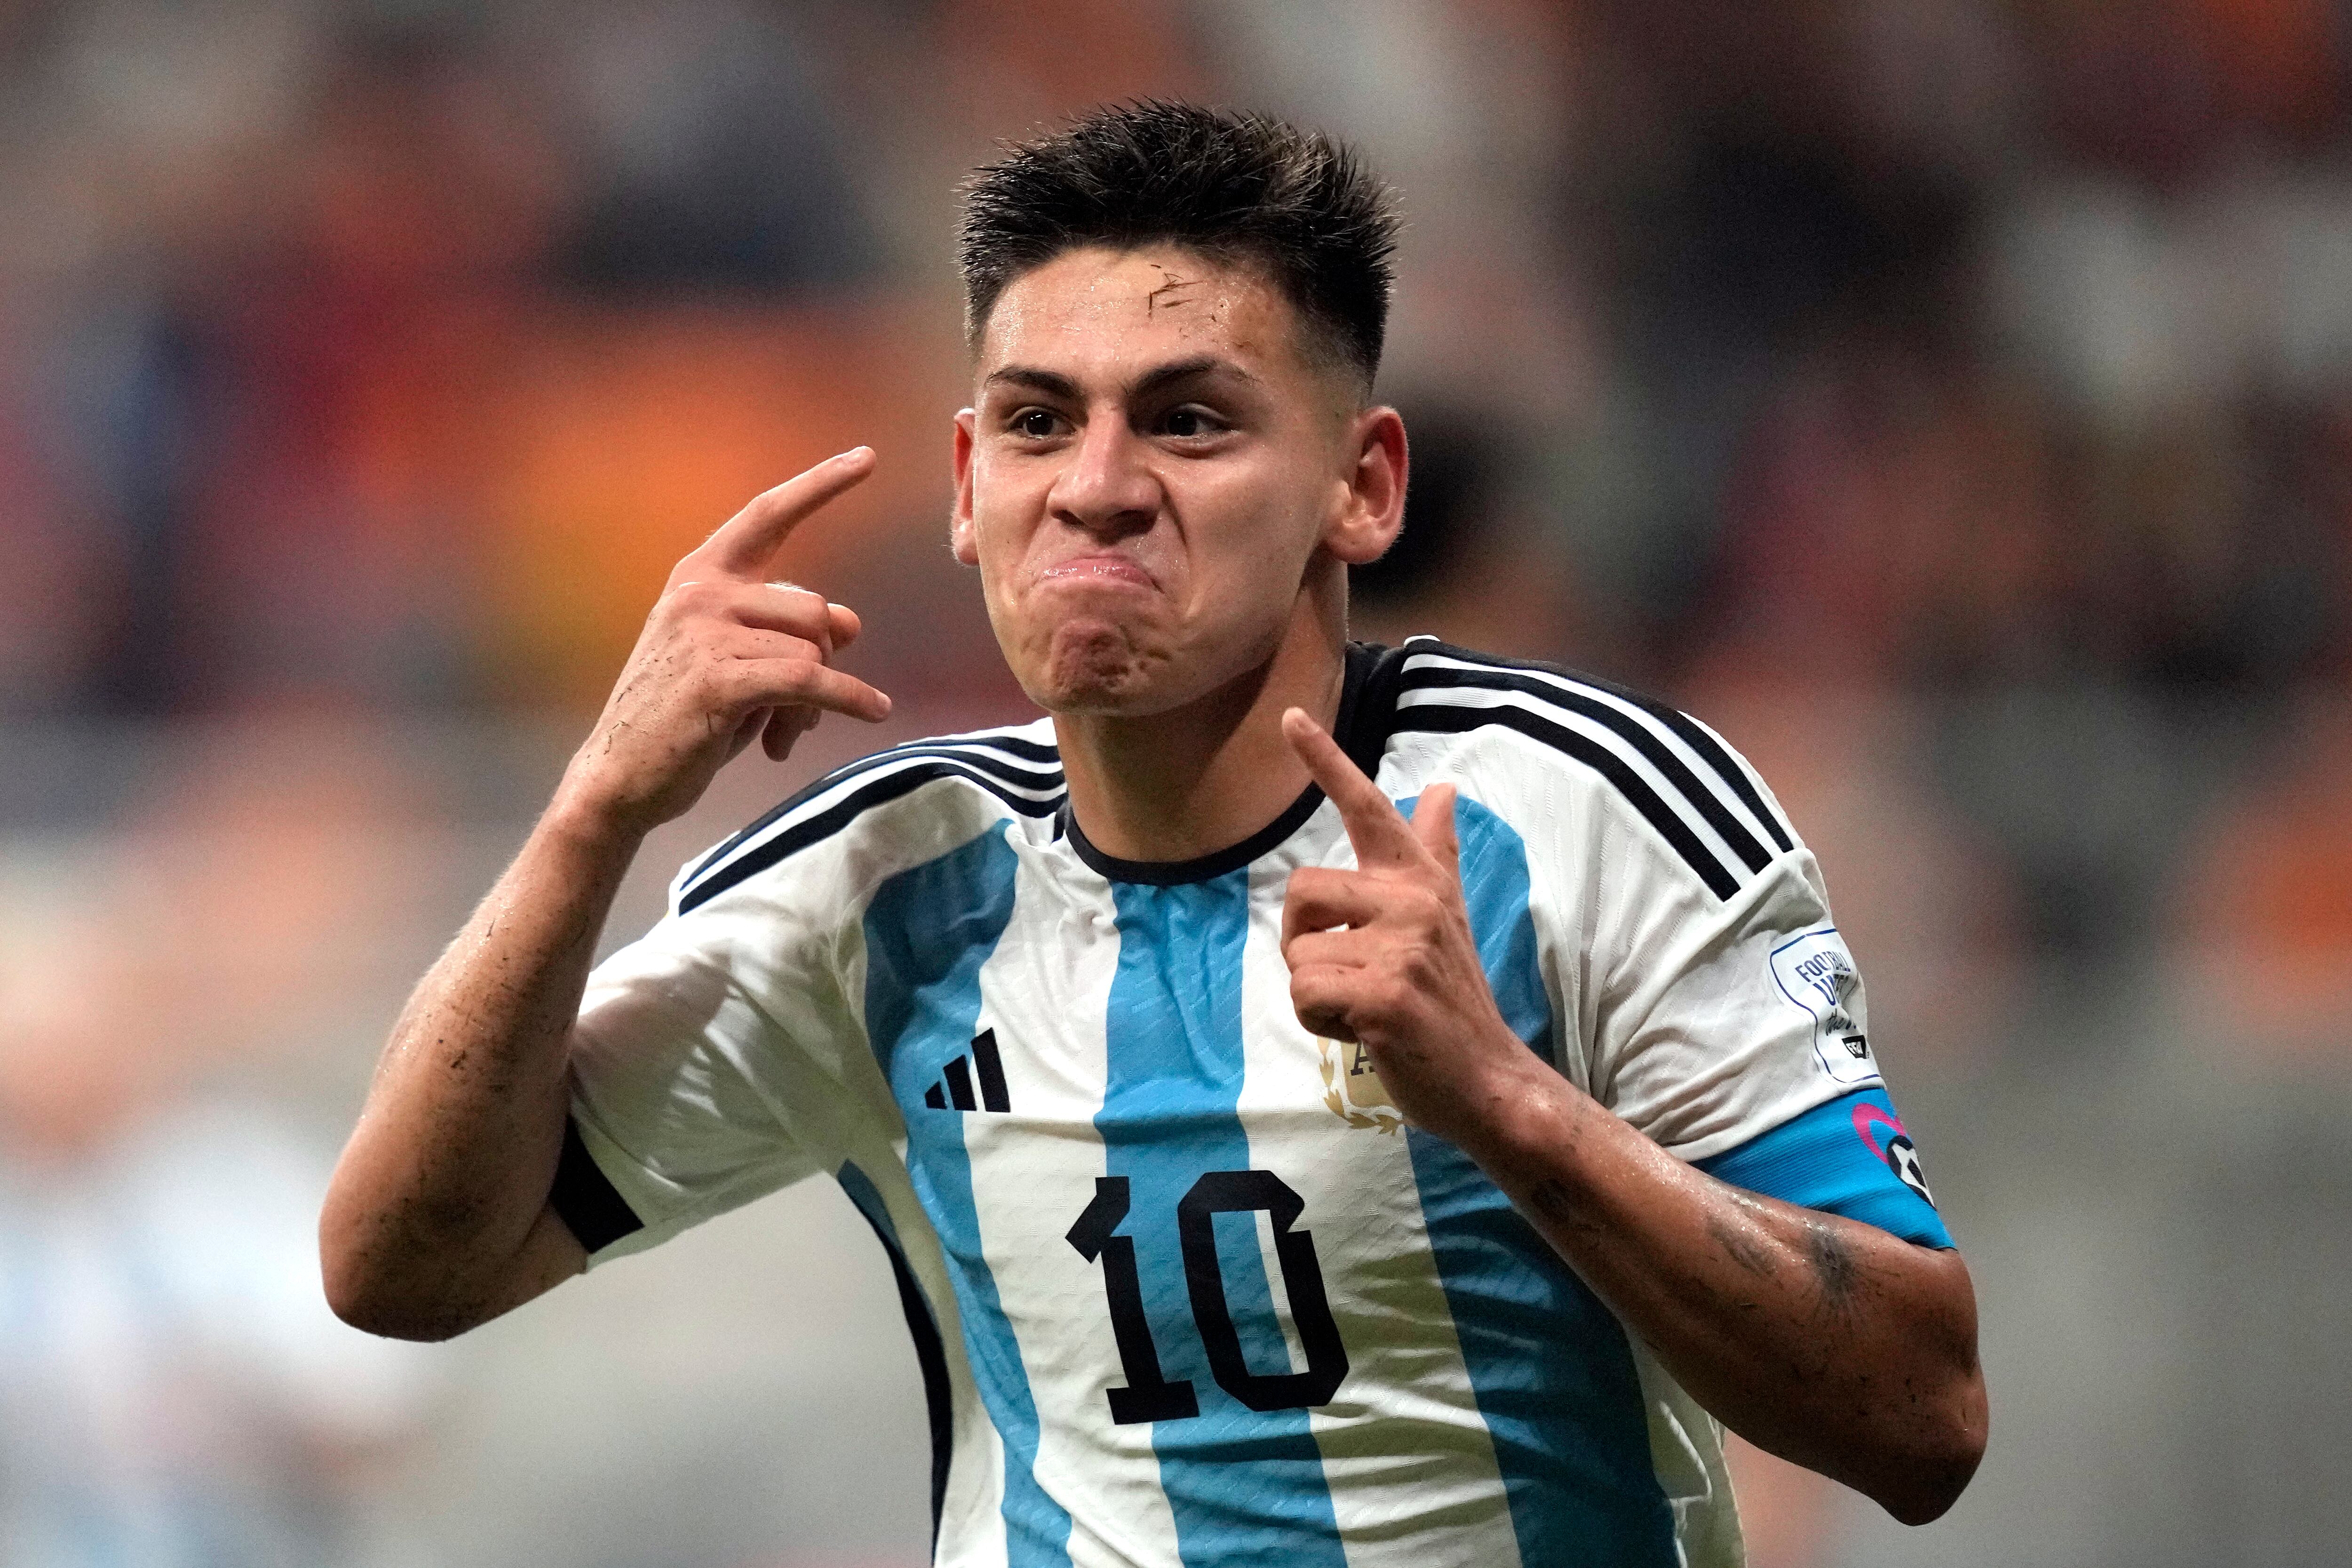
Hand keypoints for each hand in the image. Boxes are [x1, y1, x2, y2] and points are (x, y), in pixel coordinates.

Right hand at [554, 449, 894, 839]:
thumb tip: (852, 622)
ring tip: (785, 734)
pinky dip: (848, 698)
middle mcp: (702, 593)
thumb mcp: (741, 662)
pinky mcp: (719, 678)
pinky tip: (874, 710)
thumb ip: (788, 633)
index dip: (820, 484)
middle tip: (800, 713)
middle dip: (823, 662)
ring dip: (818, 700)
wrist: (621, 776)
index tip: (867, 458)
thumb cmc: (684, 718)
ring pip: (813, 650)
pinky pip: (810, 680)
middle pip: (814, 609)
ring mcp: (706, 632)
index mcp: (701, 577)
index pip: (768, 515)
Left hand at [1278, 708, 1540, 1144]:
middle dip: (1305, 942)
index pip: (1368, 808)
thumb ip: (1435, 851)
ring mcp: (1402, 947)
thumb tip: (1442, 788)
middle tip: (1352, 976)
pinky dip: (1320, 1023)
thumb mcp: (1448, 916)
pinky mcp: (1385, 994)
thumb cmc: (1453, 1001)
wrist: (1488, 1078)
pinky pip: (1305, 993)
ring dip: (1315, 992)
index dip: (1326, 759)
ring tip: (1365, 1007)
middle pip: (1301, 891)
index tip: (1289, 716)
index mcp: (1420, 880)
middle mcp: (1414, 901)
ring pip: (1297, 952)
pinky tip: (1365, 1032)